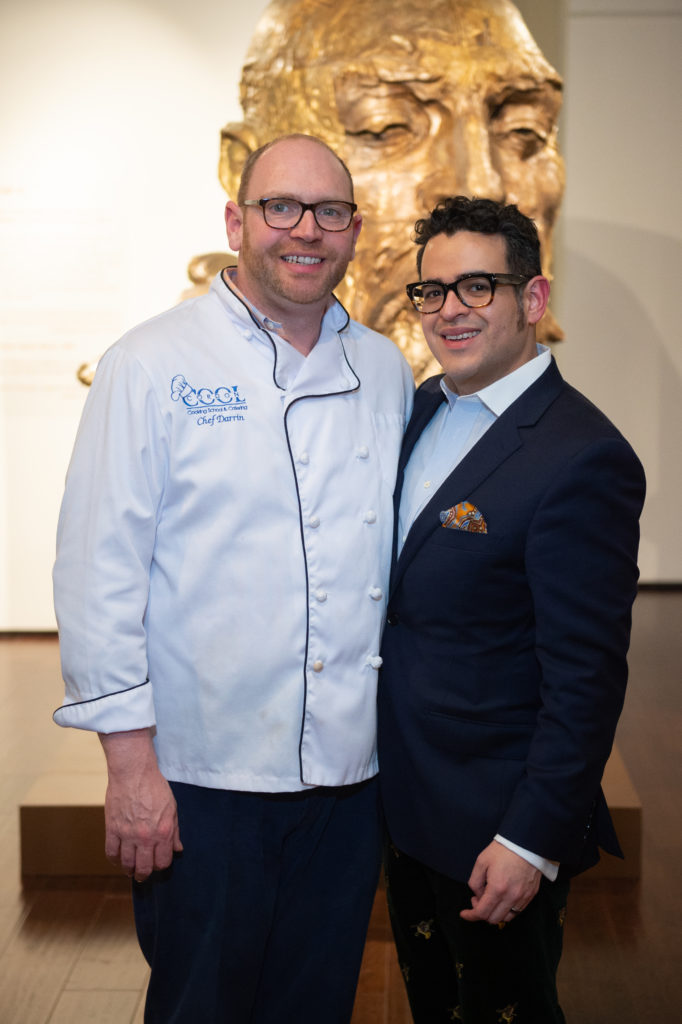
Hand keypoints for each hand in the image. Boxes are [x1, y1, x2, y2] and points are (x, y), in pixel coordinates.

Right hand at [100, 729, 182, 881]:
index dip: (161, 866)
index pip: (163, 861)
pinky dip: (114, 860)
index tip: (158, 864)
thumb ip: (175, 831)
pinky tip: (118, 859)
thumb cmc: (155, 787)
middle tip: (143, 874)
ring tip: (130, 870)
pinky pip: (111, 852)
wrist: (133, 773)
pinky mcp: (112, 829)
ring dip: (129, 870)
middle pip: (144, 867)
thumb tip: (177, 849)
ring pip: (127, 864)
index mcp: (163, 832)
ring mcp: (127, 834)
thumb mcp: (172, 807)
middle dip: (145, 874)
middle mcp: (146, 837)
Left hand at [460, 841, 540, 924]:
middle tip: (477, 899)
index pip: (482, 913)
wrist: (525, 842)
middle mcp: (511, 897)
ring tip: (491, 898)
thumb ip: (475, 882)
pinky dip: (507, 909)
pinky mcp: (531, 895)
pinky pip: (517, 911)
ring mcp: (523, 897)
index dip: (471, 916)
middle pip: (493, 919)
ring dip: (495, 913)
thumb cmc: (503, 850)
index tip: (464, 914)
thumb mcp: (481, 862)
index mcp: (497, 888)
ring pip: (507, 918)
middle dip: (482, 912)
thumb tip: (477, 895)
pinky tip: (502, 898)